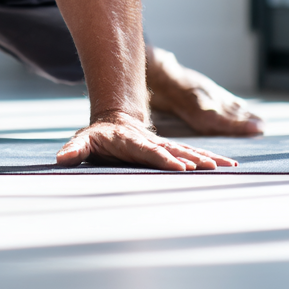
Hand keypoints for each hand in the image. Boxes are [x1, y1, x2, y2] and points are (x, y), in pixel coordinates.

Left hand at [56, 111, 238, 170]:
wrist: (115, 119)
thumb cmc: (99, 136)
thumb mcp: (84, 140)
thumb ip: (75, 149)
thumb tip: (61, 159)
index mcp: (131, 141)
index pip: (148, 151)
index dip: (162, 158)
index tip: (178, 166)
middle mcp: (151, 142)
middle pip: (174, 150)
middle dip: (191, 160)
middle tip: (210, 169)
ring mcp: (163, 144)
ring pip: (187, 150)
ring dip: (205, 159)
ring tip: (226, 166)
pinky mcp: (172, 148)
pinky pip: (192, 153)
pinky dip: (209, 158)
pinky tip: (227, 164)